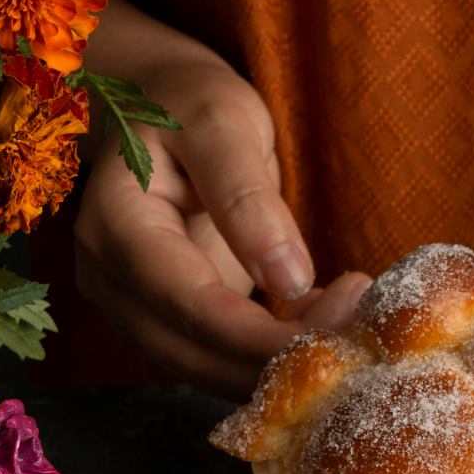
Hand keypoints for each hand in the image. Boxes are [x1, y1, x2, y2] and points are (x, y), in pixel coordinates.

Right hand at [74, 10, 369, 396]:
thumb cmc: (190, 104)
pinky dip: (269, 356)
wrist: (159, 109)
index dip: (262, 336)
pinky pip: (216, 358)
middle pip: (195, 352)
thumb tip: (287, 278)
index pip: (190, 305)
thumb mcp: (222, 123)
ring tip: (350, 325)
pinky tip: (322, 325)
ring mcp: (133, 306)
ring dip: (279, 365)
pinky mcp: (165, 320)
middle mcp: (111, 279)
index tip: (339, 328)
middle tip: (362, 328)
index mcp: (117, 225)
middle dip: (279, 359)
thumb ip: (248, 196)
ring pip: (206, 369)